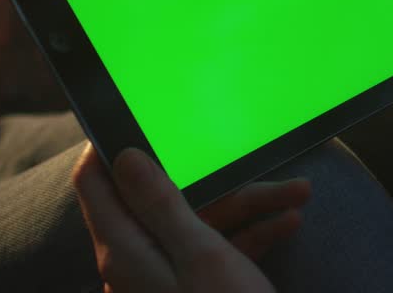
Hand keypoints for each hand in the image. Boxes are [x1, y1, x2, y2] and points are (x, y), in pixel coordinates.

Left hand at [73, 144, 310, 292]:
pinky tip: (287, 223)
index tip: (150, 117)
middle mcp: (136, 263)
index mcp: (124, 250)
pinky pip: (215, 252)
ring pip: (201, 225)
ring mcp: (165, 279)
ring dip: (250, 207)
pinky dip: (250, 237)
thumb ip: (159, 202)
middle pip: (165, 200)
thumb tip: (122, 157)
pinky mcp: (192, 290)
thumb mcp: (199, 254)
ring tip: (298, 193)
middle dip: (222, 182)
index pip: (94, 182)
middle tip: (262, 164)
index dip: (115, 145)